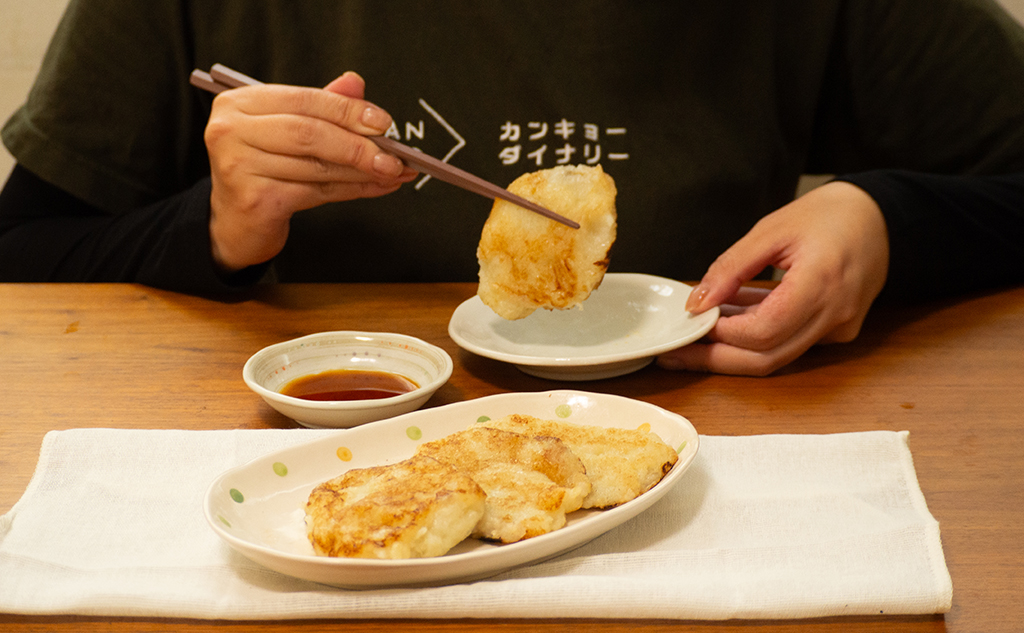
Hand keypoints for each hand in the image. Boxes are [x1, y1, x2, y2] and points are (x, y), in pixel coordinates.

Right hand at [203, 72, 417, 271]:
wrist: (234, 222)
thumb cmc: (262, 170)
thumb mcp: (286, 130)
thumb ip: (319, 106)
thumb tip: (356, 84)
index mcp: (239, 103)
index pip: (304, 99)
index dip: (348, 110)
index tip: (383, 122)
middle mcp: (232, 131)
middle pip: (310, 133)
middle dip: (359, 144)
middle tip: (395, 155)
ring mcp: (239, 167)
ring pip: (317, 166)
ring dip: (363, 171)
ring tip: (393, 172)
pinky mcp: (255, 200)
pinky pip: (316, 192)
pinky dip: (352, 190)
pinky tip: (375, 188)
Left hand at [656, 181, 889, 375]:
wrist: (880, 217)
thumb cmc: (829, 215)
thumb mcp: (771, 229)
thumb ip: (731, 268)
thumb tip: (697, 303)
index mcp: (822, 284)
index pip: (764, 331)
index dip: (723, 333)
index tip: (691, 322)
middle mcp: (835, 316)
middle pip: (767, 359)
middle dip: (716, 359)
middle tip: (676, 354)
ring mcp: (838, 330)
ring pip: (776, 356)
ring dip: (733, 349)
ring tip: (694, 334)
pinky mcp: (835, 332)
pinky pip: (788, 343)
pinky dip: (755, 337)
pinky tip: (727, 319)